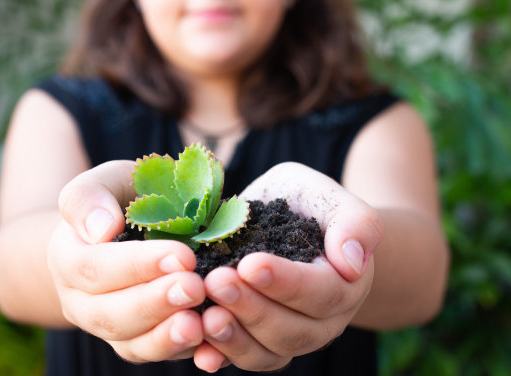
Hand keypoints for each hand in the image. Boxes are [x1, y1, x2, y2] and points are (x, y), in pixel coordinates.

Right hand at [47, 161, 205, 361]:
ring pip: (129, 343)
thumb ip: (91, 196)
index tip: (183, 255)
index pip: (95, 268)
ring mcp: (107, 326)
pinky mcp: (134, 341)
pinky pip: (152, 354)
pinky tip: (207, 341)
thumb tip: (102, 230)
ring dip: (165, 337)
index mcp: (68, 257)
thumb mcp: (106, 181)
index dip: (138, 265)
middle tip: (194, 288)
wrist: (122, 230)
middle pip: (110, 314)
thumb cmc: (120, 199)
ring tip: (198, 324)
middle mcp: (79, 301)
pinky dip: (178, 351)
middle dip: (155, 303)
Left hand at [194, 162, 382, 371]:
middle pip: (292, 330)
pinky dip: (222, 357)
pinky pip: (245, 359)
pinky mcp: (260, 344)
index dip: (286, 283)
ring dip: (235, 338)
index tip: (249, 264)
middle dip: (252, 308)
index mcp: (344, 283)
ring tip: (205, 317)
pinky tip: (200, 351)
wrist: (288, 221)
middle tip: (216, 282)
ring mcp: (291, 337)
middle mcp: (322, 320)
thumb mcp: (326, 196)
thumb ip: (354, 221)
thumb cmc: (306, 203)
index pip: (322, 292)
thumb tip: (352, 263)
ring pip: (268, 352)